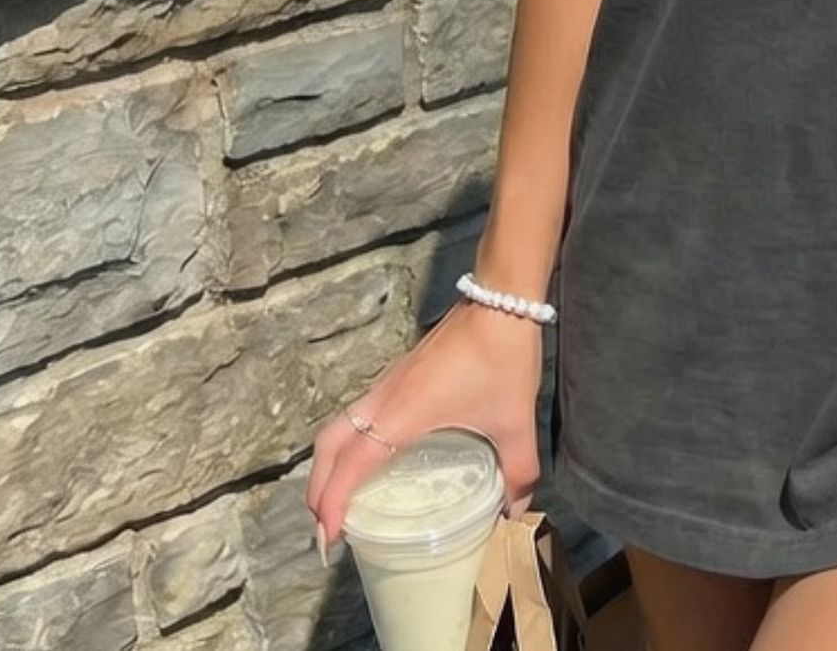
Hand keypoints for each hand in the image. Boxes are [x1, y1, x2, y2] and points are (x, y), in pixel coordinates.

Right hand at [306, 302, 547, 558]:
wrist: (502, 298)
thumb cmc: (503, 358)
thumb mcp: (515, 421)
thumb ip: (518, 471)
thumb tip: (516, 514)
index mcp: (403, 413)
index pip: (352, 464)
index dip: (333, 502)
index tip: (328, 538)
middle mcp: (385, 398)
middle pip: (329, 445)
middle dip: (317, 487)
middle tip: (326, 527)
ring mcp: (389, 382)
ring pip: (339, 426)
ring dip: (328, 463)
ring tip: (338, 500)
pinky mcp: (399, 373)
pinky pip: (358, 414)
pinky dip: (348, 442)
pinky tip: (370, 460)